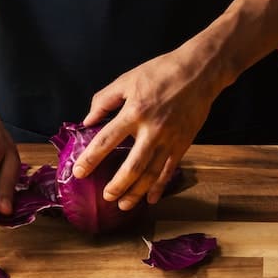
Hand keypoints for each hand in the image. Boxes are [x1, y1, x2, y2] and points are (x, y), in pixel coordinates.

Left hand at [72, 49, 221, 210]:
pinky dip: (160, 186)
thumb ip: (104, 100)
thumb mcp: (127, 80)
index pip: (106, 141)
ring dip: (136, 192)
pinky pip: (170, 170)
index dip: (91, 159)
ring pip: (151, 174)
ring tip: (123, 205)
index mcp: (134, 112)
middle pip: (132, 167)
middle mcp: (152, 130)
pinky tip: (151, 198)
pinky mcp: (183, 143)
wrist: (199, 72)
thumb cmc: (160, 72)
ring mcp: (170, 139)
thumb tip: (87, 121)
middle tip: (105, 197)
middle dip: (117, 185)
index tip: (79, 173)